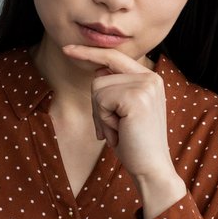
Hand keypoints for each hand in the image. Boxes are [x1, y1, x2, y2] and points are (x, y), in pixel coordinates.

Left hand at [60, 44, 185, 214]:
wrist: (151, 169)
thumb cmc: (134, 143)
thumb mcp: (122, 111)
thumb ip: (115, 88)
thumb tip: (98, 69)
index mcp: (149, 78)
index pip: (114, 57)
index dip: (89, 52)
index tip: (67, 49)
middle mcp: (150, 77)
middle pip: (99, 76)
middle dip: (97, 106)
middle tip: (115, 128)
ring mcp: (145, 85)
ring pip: (97, 88)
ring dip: (101, 115)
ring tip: (120, 131)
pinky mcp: (137, 97)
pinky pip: (101, 100)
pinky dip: (103, 120)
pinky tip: (120, 133)